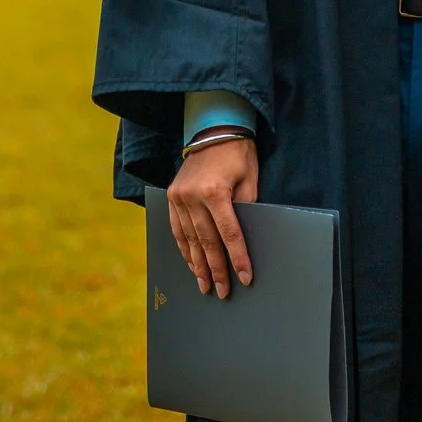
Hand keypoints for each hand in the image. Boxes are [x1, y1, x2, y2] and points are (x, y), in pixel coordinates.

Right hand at [167, 136, 258, 297]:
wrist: (213, 130)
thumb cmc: (238, 155)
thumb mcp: (249, 181)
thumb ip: (245, 210)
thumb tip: (244, 241)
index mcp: (215, 192)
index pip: (229, 234)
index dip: (237, 258)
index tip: (244, 277)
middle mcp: (193, 196)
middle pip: (207, 242)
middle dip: (216, 269)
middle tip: (222, 291)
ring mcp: (179, 197)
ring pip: (189, 240)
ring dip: (197, 265)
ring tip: (204, 285)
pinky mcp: (172, 196)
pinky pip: (177, 230)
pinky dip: (184, 249)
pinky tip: (191, 264)